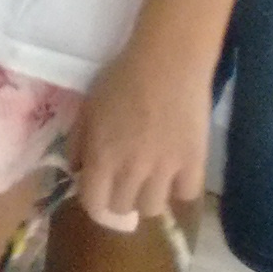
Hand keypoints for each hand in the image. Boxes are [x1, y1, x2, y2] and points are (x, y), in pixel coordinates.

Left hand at [70, 39, 213, 229]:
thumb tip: (77, 170)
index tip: (98, 192)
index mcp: (101, 156)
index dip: (94, 202)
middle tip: (124, 181)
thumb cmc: (121, 80)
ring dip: (147, 196)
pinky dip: (179, 189)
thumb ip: (79, 142)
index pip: (94, 203)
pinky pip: (186, 195)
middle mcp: (131, 170)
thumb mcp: (88, 107)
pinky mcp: (194, 163)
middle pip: (123, 208)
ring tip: (150, 179)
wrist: (167, 63)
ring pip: (153, 208)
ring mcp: (165, 170)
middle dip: (119, 198)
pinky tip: (175, 173)